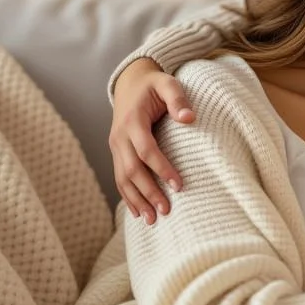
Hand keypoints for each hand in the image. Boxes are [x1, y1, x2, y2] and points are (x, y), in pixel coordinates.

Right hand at [108, 58, 194, 222]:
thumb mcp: (168, 84)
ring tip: (151, 220)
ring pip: (122, 178)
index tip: (179, 186)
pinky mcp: (117, 153)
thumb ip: (178, 99)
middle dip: (148, 192)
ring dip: (136, 200)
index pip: (146, 150)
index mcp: (132, 121)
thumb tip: (189, 118)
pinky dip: (127, 196)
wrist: (130, 84)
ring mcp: (115, 146)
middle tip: (166, 211)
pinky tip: (137, 212)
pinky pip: (119, 178)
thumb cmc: (154, 86)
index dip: (162, 168)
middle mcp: (119, 137)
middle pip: (132, 170)